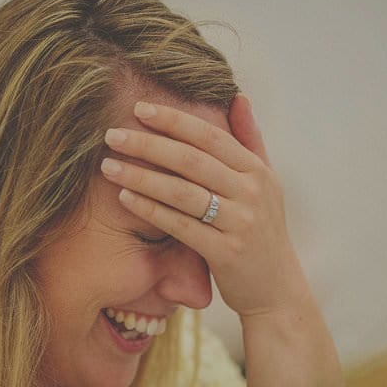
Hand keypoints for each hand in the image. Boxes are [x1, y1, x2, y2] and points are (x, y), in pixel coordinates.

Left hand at [101, 95, 310, 318]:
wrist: (277, 290)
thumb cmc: (262, 232)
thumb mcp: (266, 183)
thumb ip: (250, 141)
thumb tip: (238, 96)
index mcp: (257, 171)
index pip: (210, 136)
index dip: (174, 120)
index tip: (140, 109)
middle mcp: (252, 192)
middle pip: (192, 160)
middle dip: (148, 144)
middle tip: (112, 135)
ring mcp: (241, 223)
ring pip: (183, 192)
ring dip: (141, 176)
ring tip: (109, 166)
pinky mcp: (226, 252)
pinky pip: (181, 226)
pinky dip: (151, 210)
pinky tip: (124, 198)